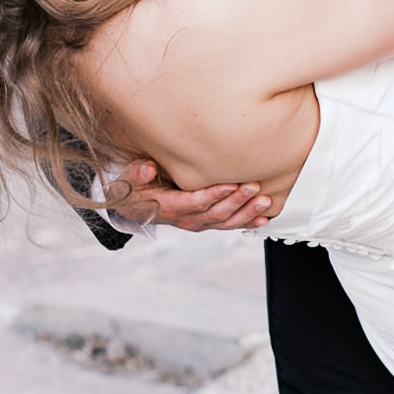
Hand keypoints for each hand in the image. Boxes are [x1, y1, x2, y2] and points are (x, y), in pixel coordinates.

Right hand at [106, 158, 271, 233]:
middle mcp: (186, 219)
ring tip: (264, 201)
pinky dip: (247, 222)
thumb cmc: (136, 188)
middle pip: (215, 213)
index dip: (214, 195)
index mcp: (168, 207)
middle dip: (237, 201)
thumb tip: (147, 169)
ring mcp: (198, 223)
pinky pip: (229, 225)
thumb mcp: (129, 178)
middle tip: (254, 187)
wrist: (136, 205)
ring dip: (247, 212)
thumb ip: (137, 173)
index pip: (195, 203)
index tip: (231, 184)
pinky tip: (263, 219)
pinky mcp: (206, 222)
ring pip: (226, 222)